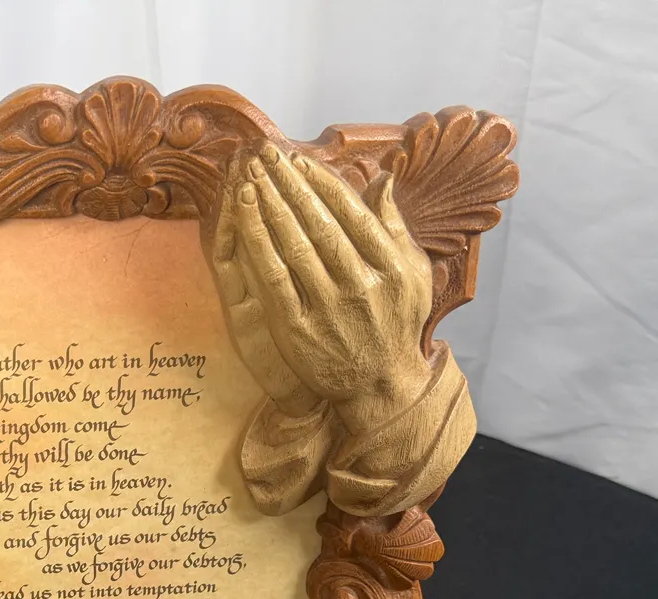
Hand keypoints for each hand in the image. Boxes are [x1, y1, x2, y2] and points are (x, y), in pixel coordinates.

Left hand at [206, 143, 432, 434]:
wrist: (380, 385)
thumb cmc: (396, 322)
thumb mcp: (413, 273)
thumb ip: (395, 225)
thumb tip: (382, 178)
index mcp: (391, 266)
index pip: (351, 213)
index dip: (321, 183)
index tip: (298, 160)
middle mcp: (361, 284)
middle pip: (319, 224)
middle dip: (290, 186)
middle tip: (266, 156)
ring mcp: (329, 308)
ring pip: (294, 247)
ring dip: (270, 208)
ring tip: (252, 178)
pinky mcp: (299, 330)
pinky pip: (273, 279)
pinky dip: (258, 245)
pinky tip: (244, 219)